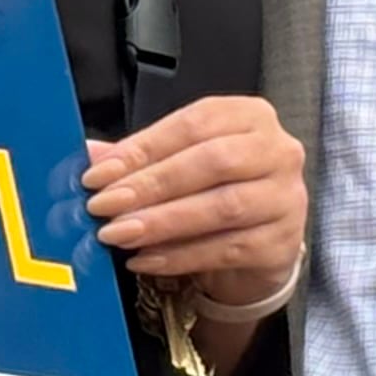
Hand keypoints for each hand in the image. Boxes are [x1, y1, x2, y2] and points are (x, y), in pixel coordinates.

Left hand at [83, 93, 306, 306]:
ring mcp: (286, 198)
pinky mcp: (282, 243)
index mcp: (249, 116)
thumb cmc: (217, 188)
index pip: (191, 125)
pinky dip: (180, 256)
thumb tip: (89, 155)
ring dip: (162, 222)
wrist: (260, 241)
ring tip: (119, 233)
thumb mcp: (181, 161)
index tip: (97, 174)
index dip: (142, 149)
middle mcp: (276, 151)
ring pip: (221, 207)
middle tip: (104, 206)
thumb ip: (140, 156)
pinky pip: (226, 249)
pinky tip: (145, 259)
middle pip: (210, 163)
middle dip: (150, 185)